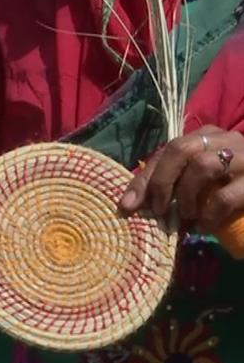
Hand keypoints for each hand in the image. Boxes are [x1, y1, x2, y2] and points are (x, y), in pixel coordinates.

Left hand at [120, 125, 243, 231]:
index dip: (144, 178)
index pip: (167, 150)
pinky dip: (208, 215)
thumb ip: (174, 182)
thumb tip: (130, 203)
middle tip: (157, 209)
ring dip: (186, 195)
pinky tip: (205, 227)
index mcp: (208, 135)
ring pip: (203, 166)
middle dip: (161, 182)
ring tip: (187, 215)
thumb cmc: (233, 186)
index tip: (128, 205)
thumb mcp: (201, 181)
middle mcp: (226, 139)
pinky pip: (224, 196)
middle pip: (181, 149)